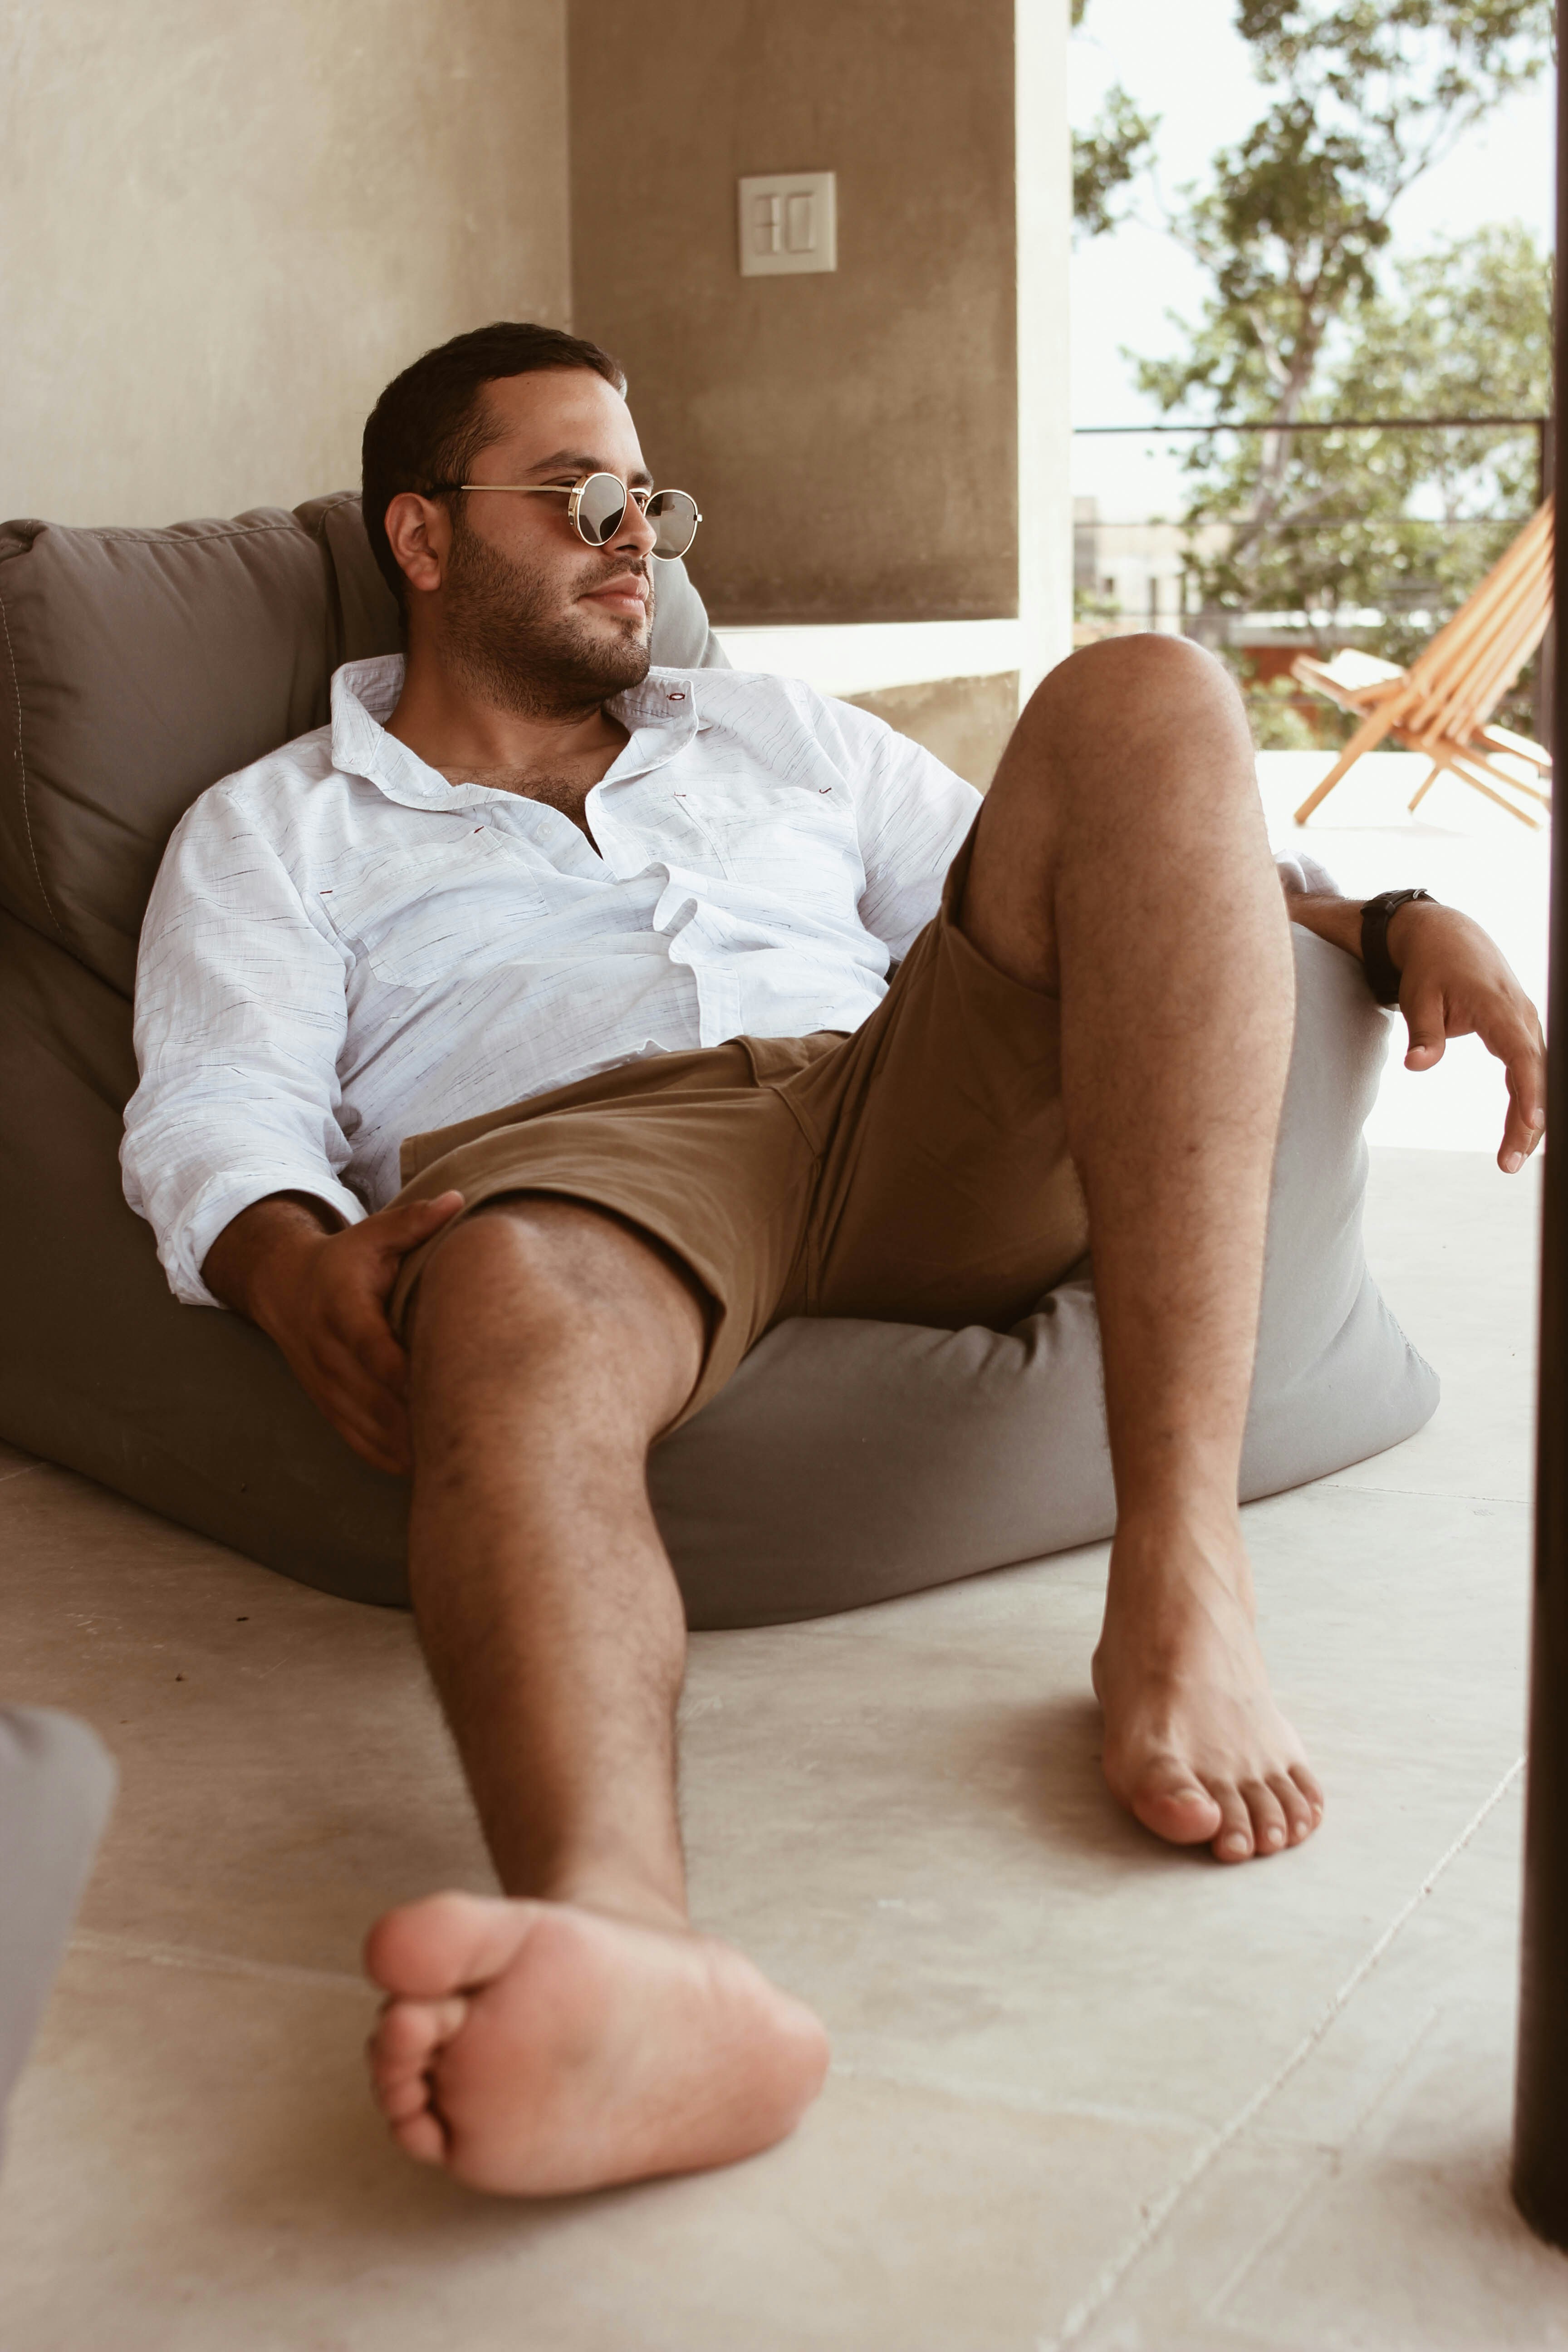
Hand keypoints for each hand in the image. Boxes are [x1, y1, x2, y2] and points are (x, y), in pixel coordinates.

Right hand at [239, 1193, 464, 1472]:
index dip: (409, 1375)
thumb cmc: (344, 1260)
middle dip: (419, 1420)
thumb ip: (413, 1222)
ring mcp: (326, 1386)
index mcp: (343, 1309)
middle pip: (375, 1399)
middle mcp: (329, 1353)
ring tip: (457, 1457)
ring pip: (368, 1428)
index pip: (376, 1350)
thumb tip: (457, 1200)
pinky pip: (358, 1440)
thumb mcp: (373, 1234)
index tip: (452, 1388)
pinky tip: (427, 1468)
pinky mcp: (328, 1406)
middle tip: (471, 1433)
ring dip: (409, 1446)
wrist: (285, 1289)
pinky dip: (390, 1457)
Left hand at [1388, 899, 1545, 1172]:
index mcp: (1498, 1007)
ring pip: (1538, 1075)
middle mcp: (1521, 1015)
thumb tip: (1417, 1065)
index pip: (1522, 1055)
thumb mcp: (1419, 996)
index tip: (1531, 1124)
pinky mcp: (1520, 1030)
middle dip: (1529, 1120)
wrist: (1445, 935)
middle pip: (1536, 1074)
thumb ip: (1423, 1032)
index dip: (1530, 1091)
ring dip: (1531, 1117)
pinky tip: (1523, 1132)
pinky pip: (1530, 1070)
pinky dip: (1529, 1100)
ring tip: (1513, 1158)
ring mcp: (1525, 1022)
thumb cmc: (1430, 966)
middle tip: (1510, 1162)